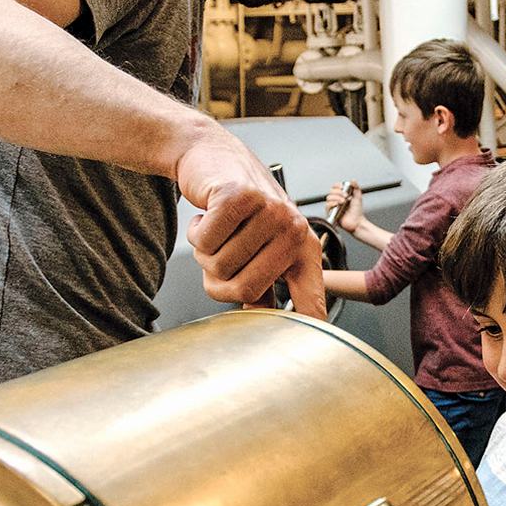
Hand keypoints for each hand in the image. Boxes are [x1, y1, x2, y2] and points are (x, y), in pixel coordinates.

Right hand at [177, 123, 326, 318]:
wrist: (213, 156)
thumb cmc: (238, 207)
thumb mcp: (259, 246)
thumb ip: (263, 286)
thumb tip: (263, 326)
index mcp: (303, 248)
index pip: (310, 297)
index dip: (308, 324)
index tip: (310, 349)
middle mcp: (293, 229)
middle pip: (245, 290)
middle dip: (220, 278)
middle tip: (222, 250)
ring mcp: (269, 211)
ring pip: (219, 266)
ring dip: (205, 252)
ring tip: (218, 228)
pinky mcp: (240, 197)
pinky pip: (204, 242)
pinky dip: (196, 233)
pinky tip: (208, 213)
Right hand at [326, 180, 362, 231]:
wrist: (357, 222)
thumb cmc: (357, 211)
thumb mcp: (358, 197)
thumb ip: (356, 187)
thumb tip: (353, 180)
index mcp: (341, 196)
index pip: (334, 187)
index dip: (337, 186)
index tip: (342, 187)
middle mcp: (335, 200)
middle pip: (331, 191)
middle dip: (338, 192)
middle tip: (346, 196)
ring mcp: (333, 207)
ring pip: (328, 198)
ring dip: (336, 198)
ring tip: (343, 201)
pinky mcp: (330, 213)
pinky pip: (327, 206)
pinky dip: (332, 203)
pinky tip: (337, 204)